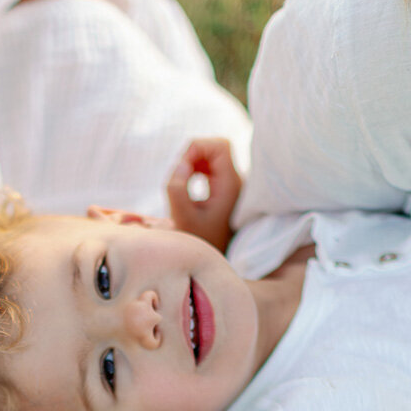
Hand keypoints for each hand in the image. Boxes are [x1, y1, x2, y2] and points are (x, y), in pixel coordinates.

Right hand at [166, 138, 241, 252]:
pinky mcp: (222, 190)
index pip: (220, 146)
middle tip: (178, 176)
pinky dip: (194, 171)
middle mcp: (234, 182)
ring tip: (180, 183)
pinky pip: (208, 168)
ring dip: (191, 163)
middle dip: (192, 155)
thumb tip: (181, 164)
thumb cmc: (198, 244)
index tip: (181, 167)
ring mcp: (229, 185)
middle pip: (216, 147)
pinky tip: (185, 187)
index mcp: (230, 185)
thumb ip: (177, 189)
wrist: (211, 264)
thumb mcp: (182, 218)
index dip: (197, 147)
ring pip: (210, 157)